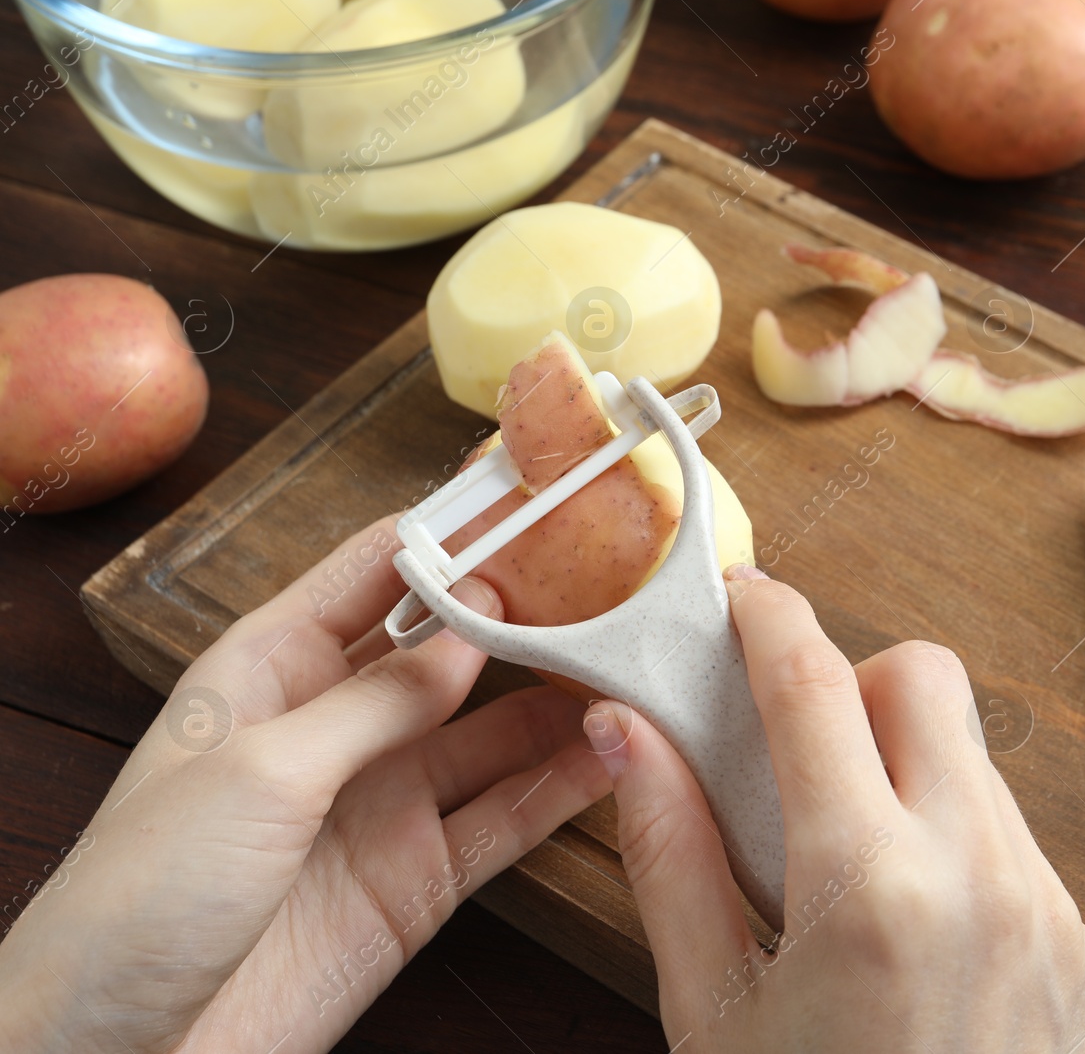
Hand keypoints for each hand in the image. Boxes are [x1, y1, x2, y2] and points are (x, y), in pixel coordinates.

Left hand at [0, 516, 609, 1053]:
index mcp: (270, 667)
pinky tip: (611, 756)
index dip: (453, 535)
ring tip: (632, 668)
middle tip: (612, 586)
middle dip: (525, 615)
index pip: (377, 571)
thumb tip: (468, 633)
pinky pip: (504, 819)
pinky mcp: (416, 879)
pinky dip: (560, 790)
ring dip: (557, 702)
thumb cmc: (138, 898)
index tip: (534, 502)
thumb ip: (372, 701)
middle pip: (448, 648)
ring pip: (492, 732)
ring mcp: (381, 803)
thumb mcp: (258, 772)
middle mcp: (335, 725)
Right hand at [583, 565, 1084, 1052]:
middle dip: (855, 685)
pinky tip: (914, 930)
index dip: (769, 617)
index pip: (814, 685)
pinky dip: (958, 844)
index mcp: (868, 887)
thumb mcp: (707, 1009)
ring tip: (850, 861)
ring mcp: (1051, 913)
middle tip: (799, 751)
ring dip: (908, 768)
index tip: (741, 595)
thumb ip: (668, 851)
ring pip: (976, 759)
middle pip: (926, 679)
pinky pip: (1017, 842)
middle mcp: (981, 878)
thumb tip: (628, 730)